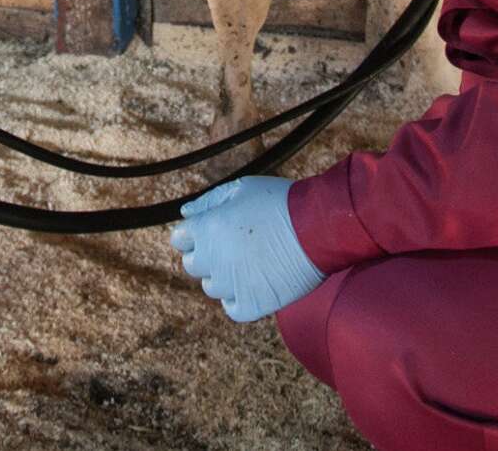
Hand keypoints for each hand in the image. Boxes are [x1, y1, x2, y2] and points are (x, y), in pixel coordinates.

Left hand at [170, 176, 325, 321]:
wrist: (318, 227)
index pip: (179, 239)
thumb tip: (185, 213)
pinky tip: (254, 282)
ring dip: (224, 276)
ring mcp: (231, 286)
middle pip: (193, 264)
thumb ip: (208, 202)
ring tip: (250, 261)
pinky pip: (232, 308)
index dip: (194, 233)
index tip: (212, 230)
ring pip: (212, 287)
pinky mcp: (251, 305)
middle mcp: (212, 260)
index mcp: (206, 230)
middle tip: (235, 245)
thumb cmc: (280, 202)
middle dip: (207, 254)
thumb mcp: (241, 189)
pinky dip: (239, 299)